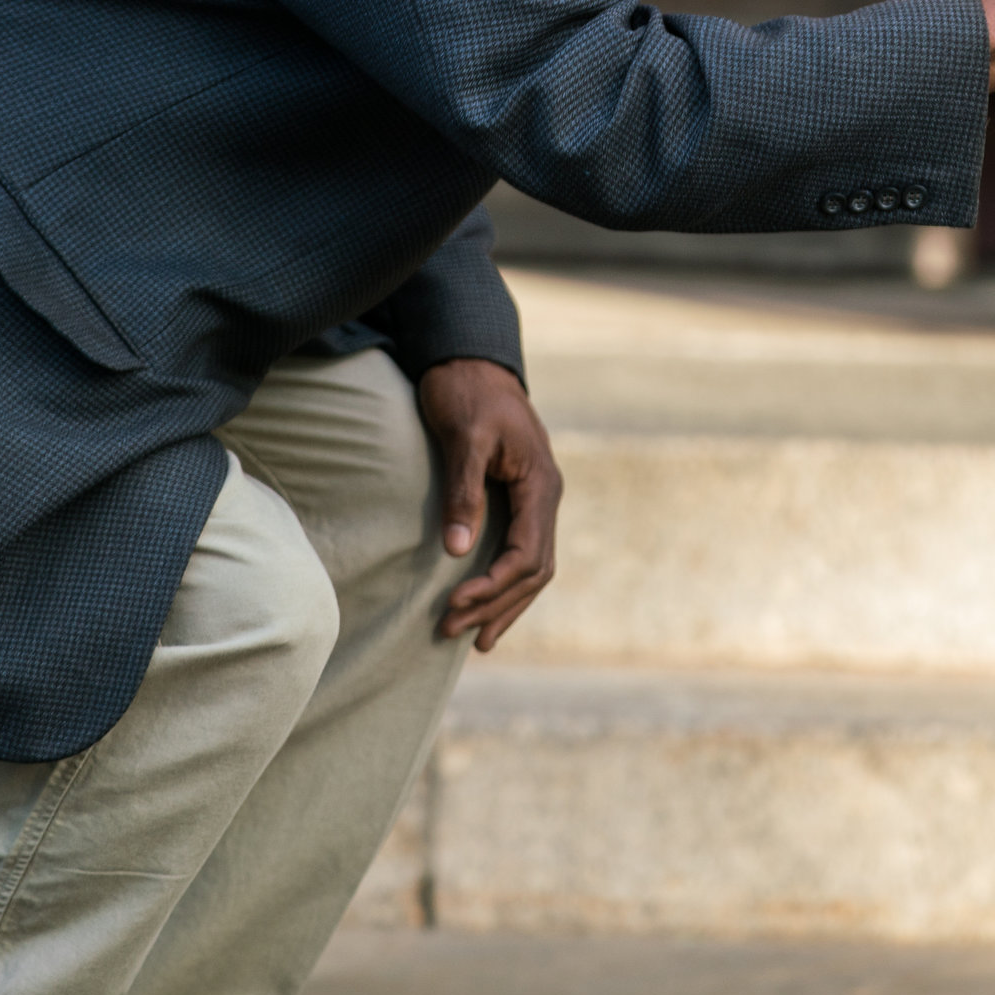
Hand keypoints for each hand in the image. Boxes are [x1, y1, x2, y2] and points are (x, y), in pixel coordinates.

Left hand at [419, 357, 561, 649]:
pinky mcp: (518, 498)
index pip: (527, 553)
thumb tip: (458, 550)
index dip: (494, 586)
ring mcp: (535, 498)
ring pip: (532, 567)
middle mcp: (546, 496)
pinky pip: (520, 552)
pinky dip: (504, 584)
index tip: (456, 604)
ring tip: (470, 638)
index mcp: (540, 483)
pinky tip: (484, 607)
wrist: (469, 356)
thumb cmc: (465, 390)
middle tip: (449, 629)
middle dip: (495, 604)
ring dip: (502, 603)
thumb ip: (464, 491)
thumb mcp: (463, 437)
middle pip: (534, 570)